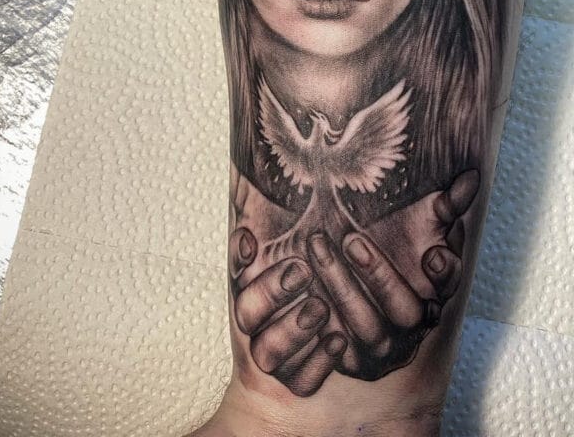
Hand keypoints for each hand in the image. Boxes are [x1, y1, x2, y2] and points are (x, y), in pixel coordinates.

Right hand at [229, 228, 347, 396]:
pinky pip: (302, 382)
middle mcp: (257, 330)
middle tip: (302, 270)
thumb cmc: (311, 272)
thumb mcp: (291, 245)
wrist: (327, 341)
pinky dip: (318, 363)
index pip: (235, 285)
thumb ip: (271, 223)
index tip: (255, 241)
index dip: (243, 266)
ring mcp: (279, 360)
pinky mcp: (302, 380)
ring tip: (320, 307)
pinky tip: (338, 340)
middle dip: (272, 294)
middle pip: (246, 314)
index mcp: (250, 297)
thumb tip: (248, 191)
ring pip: (270, 355)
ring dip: (293, 331)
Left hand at [309, 168, 478, 380]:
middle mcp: (414, 324)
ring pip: (366, 328)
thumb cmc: (391, 242)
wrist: (347, 272)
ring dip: (340, 287)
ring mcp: (383, 347)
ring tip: (316, 246)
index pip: (449, 285)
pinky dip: (318, 321)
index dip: (444, 273)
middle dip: (379, 276)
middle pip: (406, 311)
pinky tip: (302, 289)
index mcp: (436, 289)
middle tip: (351, 239)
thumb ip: (444, 203)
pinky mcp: (350, 360)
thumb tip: (472, 177)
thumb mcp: (417, 220)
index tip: (433, 252)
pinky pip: (334, 350)